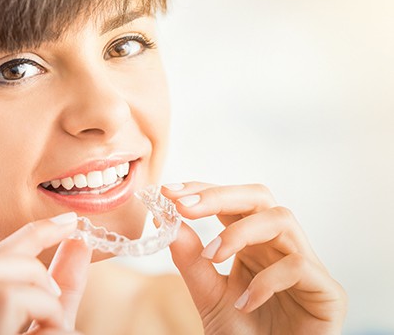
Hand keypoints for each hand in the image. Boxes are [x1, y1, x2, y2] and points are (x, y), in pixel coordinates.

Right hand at [0, 212, 91, 334]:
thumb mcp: (55, 321)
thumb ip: (64, 285)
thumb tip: (80, 240)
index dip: (32, 233)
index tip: (69, 222)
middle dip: (29, 267)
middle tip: (54, 294)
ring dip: (43, 302)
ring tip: (56, 327)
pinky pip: (22, 315)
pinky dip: (55, 324)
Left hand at [163, 182, 346, 333]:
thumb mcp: (208, 295)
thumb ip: (191, 260)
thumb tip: (166, 217)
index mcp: (253, 244)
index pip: (232, 202)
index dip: (203, 191)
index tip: (169, 191)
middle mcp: (280, 247)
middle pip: (259, 198)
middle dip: (220, 196)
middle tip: (184, 206)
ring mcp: (307, 266)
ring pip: (282, 219)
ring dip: (240, 232)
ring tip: (213, 257)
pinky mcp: (328, 292)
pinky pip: (299, 266)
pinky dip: (266, 280)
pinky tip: (245, 303)